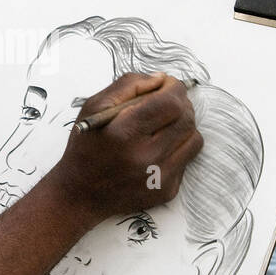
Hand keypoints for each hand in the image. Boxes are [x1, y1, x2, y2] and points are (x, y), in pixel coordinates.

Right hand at [47, 73, 201, 224]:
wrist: (81, 195)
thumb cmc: (85, 147)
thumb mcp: (93, 107)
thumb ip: (127, 85)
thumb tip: (161, 79)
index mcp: (124, 133)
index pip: (170, 103)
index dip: (174, 89)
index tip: (168, 85)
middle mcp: (144, 157)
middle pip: (186, 119)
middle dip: (181, 104)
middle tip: (166, 103)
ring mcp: (158, 177)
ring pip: (194, 138)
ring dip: (183, 125)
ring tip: (163, 125)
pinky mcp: (167, 190)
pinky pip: (188, 159)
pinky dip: (178, 148)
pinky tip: (158, 148)